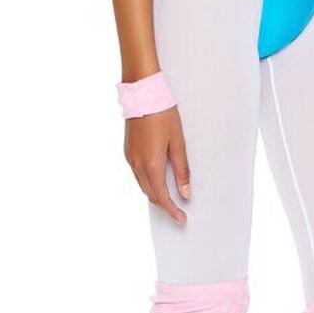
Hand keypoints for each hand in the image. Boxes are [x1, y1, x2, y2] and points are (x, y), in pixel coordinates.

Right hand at [124, 106, 190, 224]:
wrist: (142, 93)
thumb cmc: (162, 114)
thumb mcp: (178, 143)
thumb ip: (182, 170)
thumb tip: (186, 193)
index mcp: (151, 164)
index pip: (162, 197)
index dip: (172, 211)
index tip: (182, 219)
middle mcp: (137, 165)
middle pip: (151, 195)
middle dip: (165, 206)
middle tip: (179, 212)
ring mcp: (130, 158)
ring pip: (143, 186)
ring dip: (156, 194)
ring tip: (171, 198)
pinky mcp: (128, 152)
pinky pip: (137, 175)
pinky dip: (148, 183)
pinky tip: (158, 180)